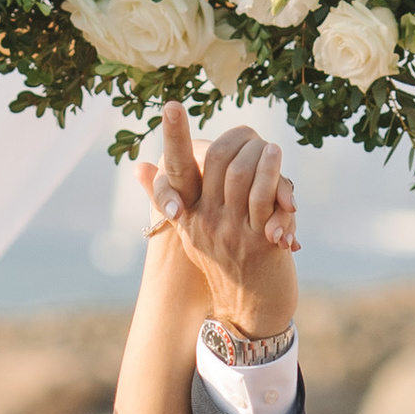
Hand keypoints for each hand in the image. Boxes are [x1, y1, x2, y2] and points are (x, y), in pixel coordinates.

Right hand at [135, 102, 300, 340]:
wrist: (249, 309)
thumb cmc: (223, 264)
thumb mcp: (191, 232)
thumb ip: (166, 197)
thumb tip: (138, 165)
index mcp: (187, 215)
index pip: (175, 169)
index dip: (174, 135)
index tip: (171, 104)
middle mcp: (204, 222)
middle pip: (216, 160)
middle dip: (235, 138)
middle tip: (248, 133)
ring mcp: (232, 231)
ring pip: (240, 174)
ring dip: (257, 151)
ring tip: (266, 144)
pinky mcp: (258, 240)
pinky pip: (263, 196)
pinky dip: (271, 171)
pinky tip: (276, 157)